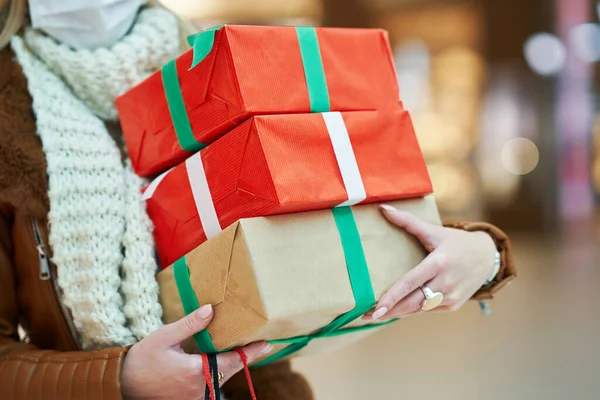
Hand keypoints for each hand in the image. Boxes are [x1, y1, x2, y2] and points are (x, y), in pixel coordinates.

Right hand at [121, 304, 271, 398]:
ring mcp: (195, 397)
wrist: (122, 385)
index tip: (268, 343)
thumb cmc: (142, 360)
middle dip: (246, 358)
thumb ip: (189, 325)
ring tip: (246, 350)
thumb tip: (210, 310)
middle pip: (230, 371)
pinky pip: (211, 386)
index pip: (232, 360)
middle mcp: (200, 388)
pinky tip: (223, 362)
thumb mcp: (164, 337)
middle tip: (264, 344)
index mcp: (196, 371)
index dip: (252, 352)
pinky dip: (219, 373)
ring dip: (232, 365)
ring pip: (221, 379)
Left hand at [364, 204, 496, 320]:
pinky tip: (396, 311)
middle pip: (411, 302)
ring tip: (374, 315)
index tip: (376, 308)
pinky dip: (411, 310)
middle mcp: (445, 283)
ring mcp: (451, 297)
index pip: (410, 283)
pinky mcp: (453, 306)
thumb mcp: (434, 231)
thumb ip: (407, 221)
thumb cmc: (456, 242)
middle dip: (388, 311)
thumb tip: (383, 208)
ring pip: (417, 309)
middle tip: (365, 316)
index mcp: (438, 263)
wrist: (488, 257)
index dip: (391, 297)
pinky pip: (427, 310)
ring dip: (396, 313)